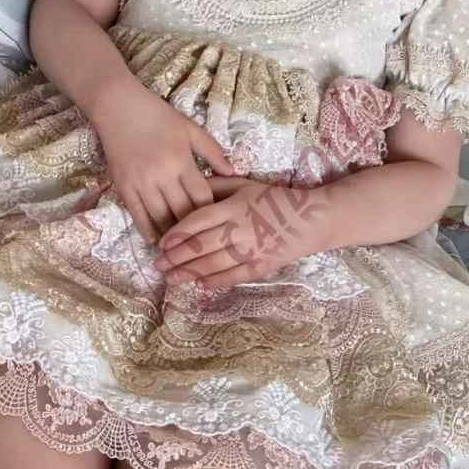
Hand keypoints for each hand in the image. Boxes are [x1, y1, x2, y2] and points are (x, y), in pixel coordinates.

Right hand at [92, 83, 234, 244]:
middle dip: (193, 229)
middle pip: (181, 212)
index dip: (210, 214)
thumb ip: (212, 151)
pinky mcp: (123, 186)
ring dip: (171, 234)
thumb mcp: (190, 128)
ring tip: (182, 246)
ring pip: (160, 217)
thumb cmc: (158, 116)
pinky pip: (137, 214)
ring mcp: (140, 182)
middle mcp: (161, 175)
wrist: (118, 106)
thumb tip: (233, 172)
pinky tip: (156, 240)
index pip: (201, 197)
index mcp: (181, 161)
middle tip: (203, 241)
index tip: (218, 224)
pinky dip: (147, 229)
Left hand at [155, 174, 330, 288]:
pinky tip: (199, 284)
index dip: (177, 233)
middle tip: (158, 264)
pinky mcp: (261, 267)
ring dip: (188, 273)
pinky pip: (232, 277)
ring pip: (212, 264)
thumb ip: (216, 186)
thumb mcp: (244, 185)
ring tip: (171, 278)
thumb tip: (187, 187)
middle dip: (176, 257)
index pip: (198, 221)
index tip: (162, 242)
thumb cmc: (273, 199)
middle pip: (201, 246)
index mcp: (233, 207)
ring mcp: (250, 250)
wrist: (310, 219)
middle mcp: (239, 229)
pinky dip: (214, 282)